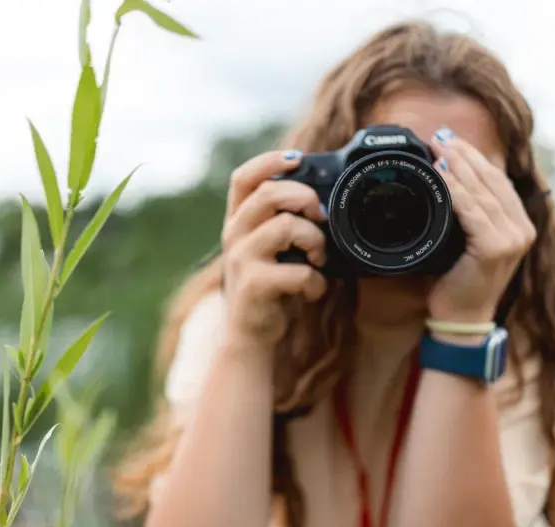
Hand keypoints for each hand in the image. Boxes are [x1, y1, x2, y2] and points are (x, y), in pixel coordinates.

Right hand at [220, 150, 328, 348]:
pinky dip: (316, 281)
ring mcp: (242, 259)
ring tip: (319, 257)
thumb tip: (320, 201)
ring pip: (287, 226)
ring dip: (316, 240)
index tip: (297, 160)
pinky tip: (313, 290)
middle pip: (269, 193)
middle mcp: (234, 235)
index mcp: (238, 222)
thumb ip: (283, 223)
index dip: (269, 161)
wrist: (249, 338)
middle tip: (320, 217)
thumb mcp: (270, 251)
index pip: (244, 178)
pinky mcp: (255, 285)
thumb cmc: (268, 290)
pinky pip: (298, 270)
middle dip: (305, 198)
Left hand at [426, 127, 535, 322]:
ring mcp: (513, 239)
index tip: (450, 140)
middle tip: (439, 137)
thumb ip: (469, 215)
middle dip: (464, 155)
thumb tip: (451, 179)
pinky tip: (440, 176)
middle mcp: (522, 230)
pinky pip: (472, 211)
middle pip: (492, 181)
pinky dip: (454, 191)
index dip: (475, 157)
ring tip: (437, 150)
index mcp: (519, 226)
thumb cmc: (458, 284)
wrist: (460, 320)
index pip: (498, 181)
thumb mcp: (466, 242)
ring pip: (482, 193)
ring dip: (457, 167)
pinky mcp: (496, 247)